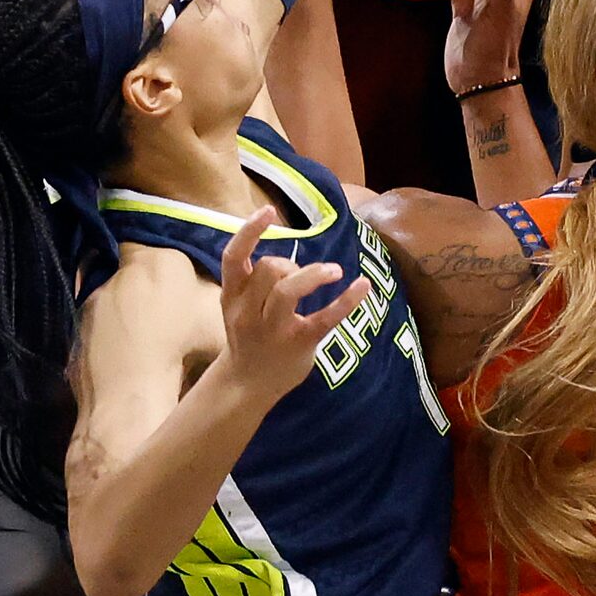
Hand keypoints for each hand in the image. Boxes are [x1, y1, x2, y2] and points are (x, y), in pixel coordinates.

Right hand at [219, 208, 369, 402]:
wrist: (247, 384)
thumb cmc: (248, 337)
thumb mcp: (238, 307)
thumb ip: (254, 282)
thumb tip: (287, 253)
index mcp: (232, 296)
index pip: (233, 257)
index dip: (249, 231)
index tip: (268, 211)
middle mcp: (248, 311)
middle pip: (269, 269)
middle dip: (289, 262)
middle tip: (301, 275)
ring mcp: (273, 329)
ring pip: (288, 289)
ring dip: (313, 274)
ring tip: (333, 271)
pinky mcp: (299, 343)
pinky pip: (325, 318)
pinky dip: (347, 300)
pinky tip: (363, 286)